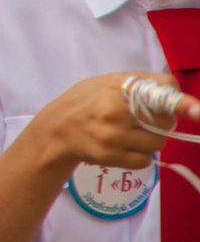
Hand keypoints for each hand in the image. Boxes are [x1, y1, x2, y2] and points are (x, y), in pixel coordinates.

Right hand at [31, 72, 194, 171]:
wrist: (56, 129)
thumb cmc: (88, 100)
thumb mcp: (111, 81)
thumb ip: (145, 84)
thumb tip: (182, 99)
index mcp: (117, 89)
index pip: (157, 94)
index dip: (181, 104)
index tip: (197, 110)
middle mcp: (115, 112)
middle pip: (165, 122)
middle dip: (161, 122)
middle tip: (140, 118)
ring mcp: (113, 136)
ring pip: (158, 143)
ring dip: (150, 140)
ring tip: (128, 133)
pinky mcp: (111, 157)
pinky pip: (145, 160)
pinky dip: (139, 155)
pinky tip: (123, 146)